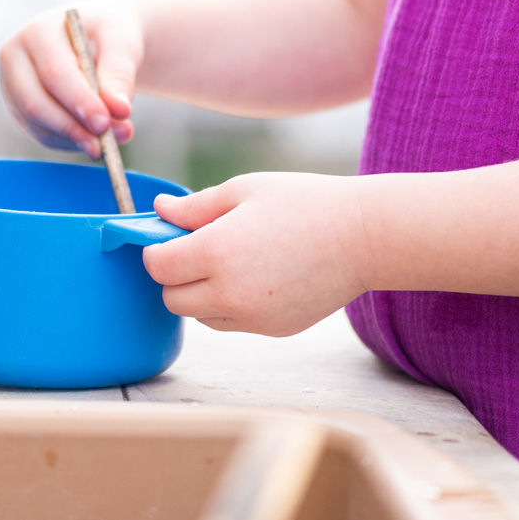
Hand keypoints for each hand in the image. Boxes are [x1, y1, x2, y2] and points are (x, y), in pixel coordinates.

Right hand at [0, 4, 142, 154]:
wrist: (100, 41)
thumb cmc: (109, 37)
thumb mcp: (122, 43)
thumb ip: (120, 74)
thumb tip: (119, 109)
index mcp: (39, 31)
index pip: (54, 72)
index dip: (79, 101)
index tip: (104, 123)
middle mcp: (17, 57)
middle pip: (35, 102)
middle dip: (72, 127)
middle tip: (105, 144)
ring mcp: (13, 85)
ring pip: (36, 124)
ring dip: (73, 138)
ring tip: (109, 142)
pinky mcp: (19, 109)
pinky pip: (41, 134)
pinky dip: (69, 142)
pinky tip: (93, 139)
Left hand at [144, 174, 372, 336]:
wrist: (363, 237)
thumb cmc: (304, 204)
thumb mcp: (244, 190)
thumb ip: (195, 206)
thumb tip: (159, 210)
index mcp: (217, 252)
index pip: (157, 266)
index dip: (155, 250)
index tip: (168, 237)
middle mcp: (230, 293)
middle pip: (172, 298)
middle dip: (174, 275)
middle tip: (196, 248)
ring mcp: (252, 317)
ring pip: (200, 315)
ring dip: (200, 292)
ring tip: (231, 260)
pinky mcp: (272, 329)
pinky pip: (231, 322)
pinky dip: (229, 304)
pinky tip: (254, 276)